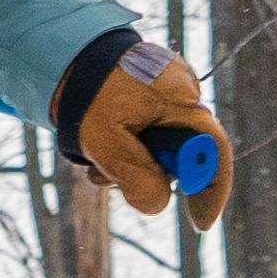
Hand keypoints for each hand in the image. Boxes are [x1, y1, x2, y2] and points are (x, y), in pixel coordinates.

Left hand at [66, 40, 230, 233]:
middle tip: (114, 179)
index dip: (212, 191)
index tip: (199, 223)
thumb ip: (136, 176)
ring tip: (98, 162)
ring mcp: (169, 93)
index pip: (214, 151)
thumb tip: (160, 205)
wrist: (62, 54)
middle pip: (184, 154)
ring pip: (164, 147)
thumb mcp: (106, 142)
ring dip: (134, 163)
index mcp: (182, 100)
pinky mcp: (152, 94)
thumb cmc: (87, 94)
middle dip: (152, 174)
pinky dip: (129, 147)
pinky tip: (100, 148)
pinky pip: (151, 132)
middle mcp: (183, 94)